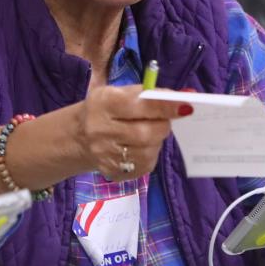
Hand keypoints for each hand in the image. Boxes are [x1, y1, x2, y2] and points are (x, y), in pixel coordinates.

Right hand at [77, 85, 191, 181]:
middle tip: (162, 120)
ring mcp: (106, 155)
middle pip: (147, 133)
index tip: (186, 106)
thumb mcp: (119, 93)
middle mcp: (100, 130)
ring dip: (156, 140)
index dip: (164, 106)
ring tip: (148, 132)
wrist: (78, 138)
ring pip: (148, 151)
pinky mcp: (113, 172)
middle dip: (162, 125)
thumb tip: (186, 95)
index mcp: (103, 103)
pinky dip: (150, 154)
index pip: (139, 105)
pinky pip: (145, 165)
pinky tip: (140, 146)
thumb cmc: (106, 110)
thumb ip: (149, 94)